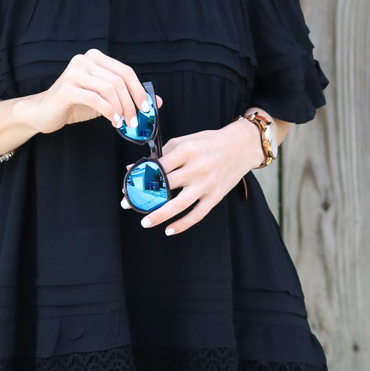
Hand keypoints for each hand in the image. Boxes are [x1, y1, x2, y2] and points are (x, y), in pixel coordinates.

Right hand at [18, 49, 155, 137]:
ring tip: (123, 123)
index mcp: (95, 58)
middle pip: (118, 81)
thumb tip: (156, 101)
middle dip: (131, 103)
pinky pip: (95, 99)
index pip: (125, 71)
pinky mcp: (66, 88)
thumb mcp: (104, 99)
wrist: (43, 112)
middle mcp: (84, 60)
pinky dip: (108, 111)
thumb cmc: (75, 104)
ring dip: (121, 109)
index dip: (139, 90)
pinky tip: (112, 121)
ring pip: (108, 89)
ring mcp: (74, 73)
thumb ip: (127, 96)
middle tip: (135, 121)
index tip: (147, 108)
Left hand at [129, 119, 259, 235]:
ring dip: (160, 215)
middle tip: (128, 203)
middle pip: (165, 186)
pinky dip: (183, 224)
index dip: (141, 176)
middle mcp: (197, 168)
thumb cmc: (209, 143)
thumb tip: (135, 167)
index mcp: (187, 150)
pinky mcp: (215, 196)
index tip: (128, 184)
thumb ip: (162, 154)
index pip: (158, 166)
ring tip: (145, 223)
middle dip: (144, 196)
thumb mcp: (186, 140)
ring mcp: (207, 184)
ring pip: (179, 204)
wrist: (241, 147)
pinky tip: (169, 230)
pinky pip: (197, 214)